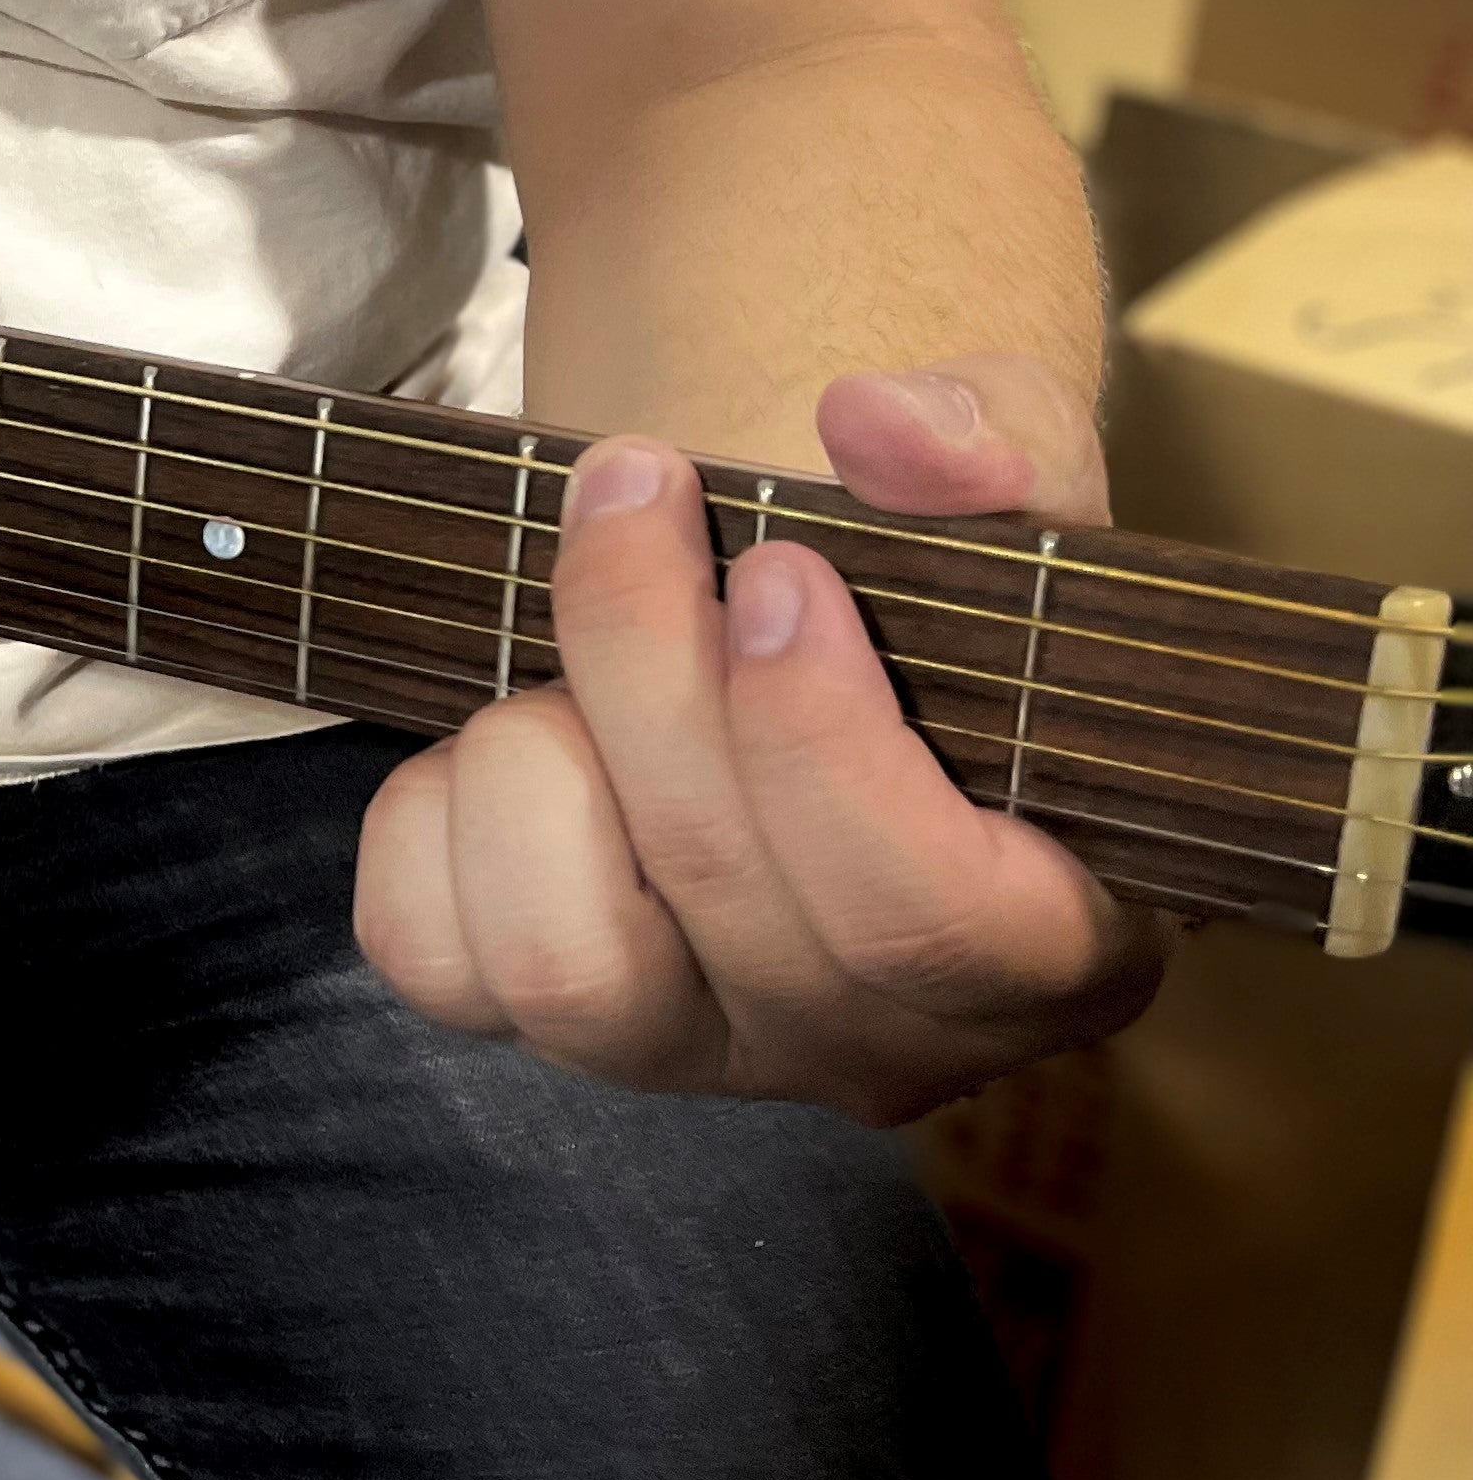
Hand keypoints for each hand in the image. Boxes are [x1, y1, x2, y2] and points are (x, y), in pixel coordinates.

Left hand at [352, 353, 1164, 1124]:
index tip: (776, 563)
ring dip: (538, 756)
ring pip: (565, 963)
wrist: (797, 632)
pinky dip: (429, 820)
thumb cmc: (938, 590)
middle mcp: (871, 1042)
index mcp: (1048, 946)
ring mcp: (699, 1053)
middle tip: (635, 486)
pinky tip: (509, 727)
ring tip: (568, 651)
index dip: (820, 739)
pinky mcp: (541, 1023)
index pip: (925, 914)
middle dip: (648, 658)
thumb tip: (881, 426)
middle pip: (726, 889)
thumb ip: (998, 443)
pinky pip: (432, 955)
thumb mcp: (1015, 492)